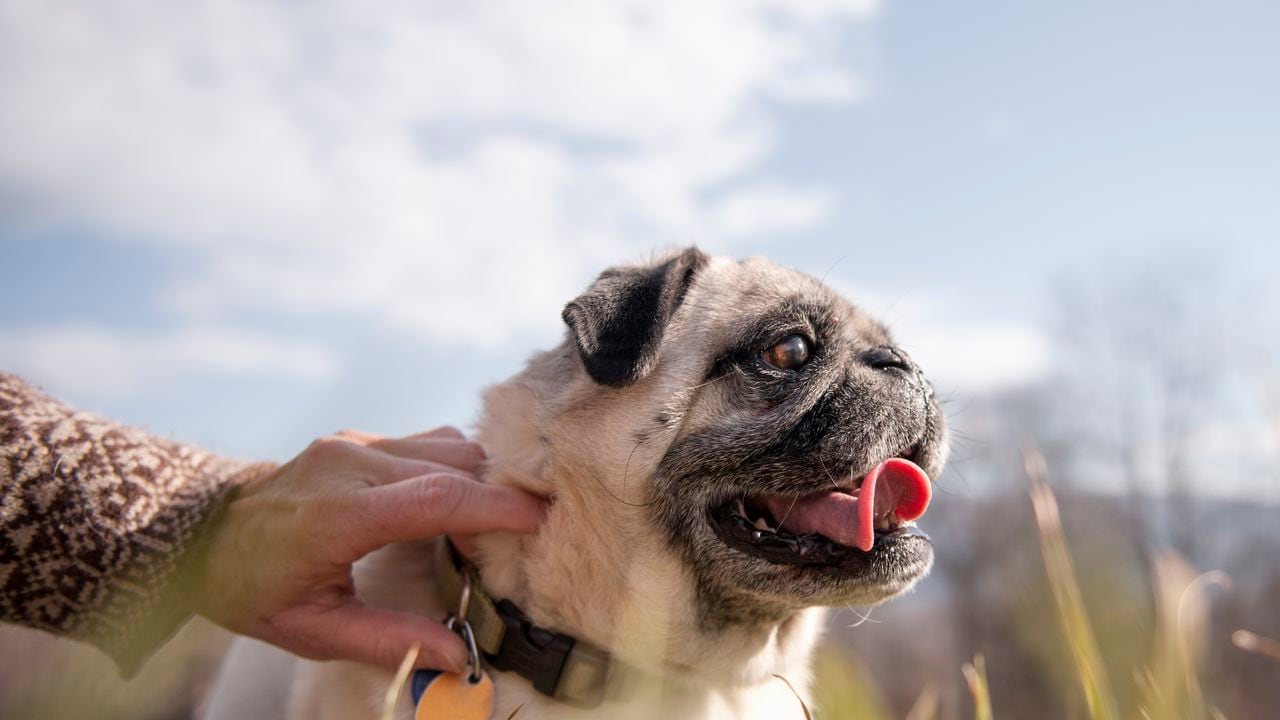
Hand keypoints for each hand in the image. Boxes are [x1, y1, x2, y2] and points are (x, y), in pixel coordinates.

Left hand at [190, 427, 544, 671]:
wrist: (199, 532)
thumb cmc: (252, 587)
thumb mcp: (313, 630)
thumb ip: (389, 640)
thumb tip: (458, 654)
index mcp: (338, 515)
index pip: (436, 497)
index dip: (496, 507)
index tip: (539, 522)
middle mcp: (351, 464)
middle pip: (455, 465)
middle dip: (499, 497)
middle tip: (524, 537)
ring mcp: (355, 443)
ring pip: (449, 445)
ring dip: (480, 480)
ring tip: (491, 524)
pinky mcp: (358, 438)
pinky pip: (428, 441)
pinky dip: (456, 467)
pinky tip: (457, 500)